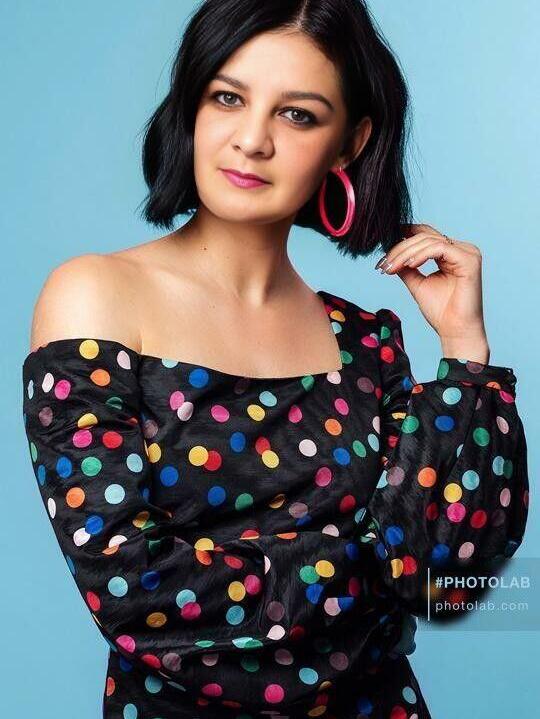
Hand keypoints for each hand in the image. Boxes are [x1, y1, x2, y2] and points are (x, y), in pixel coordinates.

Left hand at [375, 223, 489, 357]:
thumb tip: (390, 256)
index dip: (405, 234)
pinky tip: (409, 265)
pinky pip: (440, 249)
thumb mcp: (417, 284)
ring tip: (392, 267)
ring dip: (406, 253)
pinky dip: (421, 255)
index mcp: (451, 254)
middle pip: (425, 236)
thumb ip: (406, 268)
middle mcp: (461, 249)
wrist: (455, 330)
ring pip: (430, 241)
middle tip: (384, 264)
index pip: (426, 235)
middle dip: (400, 249)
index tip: (384, 243)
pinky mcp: (469, 260)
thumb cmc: (441, 311)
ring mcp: (467, 253)